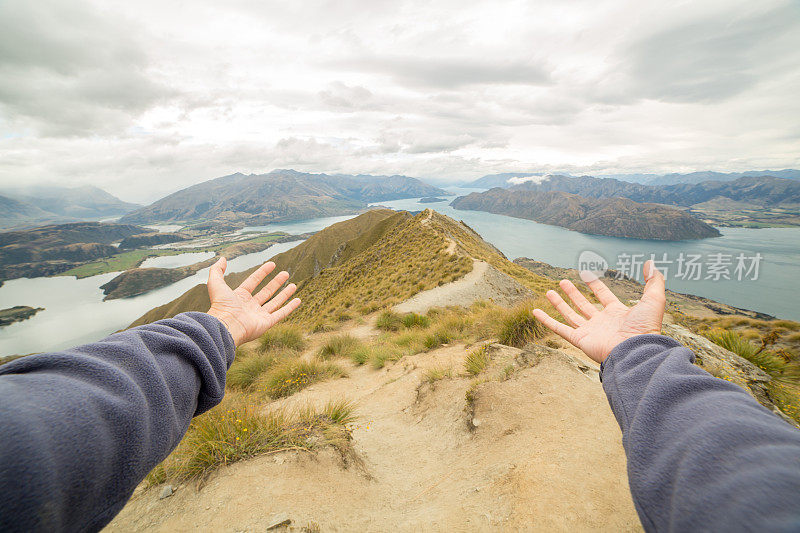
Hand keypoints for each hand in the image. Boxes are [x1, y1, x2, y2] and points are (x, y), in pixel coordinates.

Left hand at [206, 257, 300, 345]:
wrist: (226, 326)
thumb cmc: (220, 306)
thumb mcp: (216, 284)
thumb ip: (217, 270)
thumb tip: (222, 258)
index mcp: (239, 297)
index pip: (253, 281)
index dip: (262, 272)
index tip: (272, 264)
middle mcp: (250, 306)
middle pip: (266, 292)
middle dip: (276, 283)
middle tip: (285, 273)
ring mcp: (259, 315)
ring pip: (275, 302)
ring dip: (284, 294)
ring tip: (294, 285)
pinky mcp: (267, 323)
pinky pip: (281, 314)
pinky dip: (290, 307)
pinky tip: (298, 300)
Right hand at [532, 260, 665, 363]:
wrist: (636, 351)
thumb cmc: (646, 328)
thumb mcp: (654, 300)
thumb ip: (653, 281)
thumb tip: (651, 262)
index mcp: (617, 313)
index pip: (603, 295)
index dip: (595, 284)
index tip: (585, 273)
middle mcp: (601, 322)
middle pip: (584, 305)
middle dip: (573, 293)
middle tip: (563, 281)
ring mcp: (589, 332)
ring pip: (570, 315)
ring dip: (559, 303)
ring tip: (549, 291)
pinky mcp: (579, 340)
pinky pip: (559, 329)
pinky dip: (547, 320)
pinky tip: (536, 311)